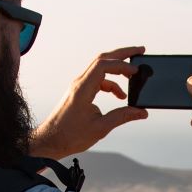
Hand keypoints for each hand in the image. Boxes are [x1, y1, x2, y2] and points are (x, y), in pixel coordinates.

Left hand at [30, 46, 148, 159]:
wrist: (50, 141)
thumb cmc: (69, 136)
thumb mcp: (101, 127)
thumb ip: (122, 116)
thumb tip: (140, 112)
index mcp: (83, 89)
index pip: (103, 65)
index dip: (122, 64)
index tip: (136, 70)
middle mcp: (80, 83)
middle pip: (102, 59)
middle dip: (122, 54)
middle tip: (140, 51)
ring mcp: (79, 86)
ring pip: (100, 69)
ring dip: (117, 70)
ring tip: (132, 76)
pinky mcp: (79, 92)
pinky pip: (97, 80)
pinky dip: (110, 83)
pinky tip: (119, 96)